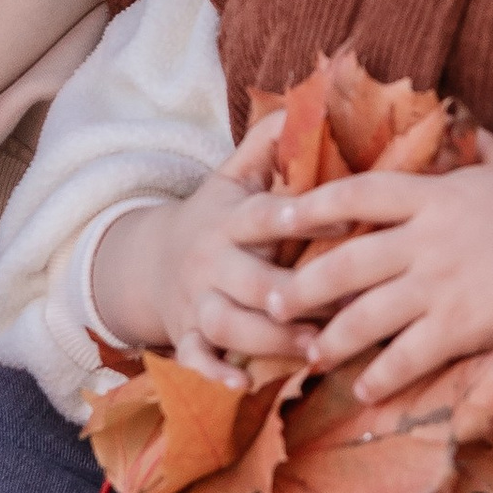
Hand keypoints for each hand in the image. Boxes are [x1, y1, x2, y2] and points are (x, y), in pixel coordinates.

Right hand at [90, 113, 314, 377]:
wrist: (150, 261)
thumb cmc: (214, 219)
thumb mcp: (230, 178)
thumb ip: (265, 145)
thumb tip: (303, 103)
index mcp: (229, 219)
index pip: (264, 216)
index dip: (301, 219)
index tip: (343, 223)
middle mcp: (210, 262)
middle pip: (246, 280)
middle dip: (288, 295)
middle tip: (337, 306)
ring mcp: (195, 302)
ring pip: (226, 325)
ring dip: (268, 340)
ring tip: (312, 349)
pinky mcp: (185, 336)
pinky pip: (193, 360)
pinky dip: (213, 376)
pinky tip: (241, 388)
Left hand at [269, 133, 492, 401]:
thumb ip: (476, 145)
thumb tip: (460, 115)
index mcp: (432, 196)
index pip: (355, 194)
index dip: (309, 206)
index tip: (273, 215)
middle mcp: (426, 239)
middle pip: (346, 262)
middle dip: (302, 285)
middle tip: (269, 301)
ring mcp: (441, 284)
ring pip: (367, 316)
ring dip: (332, 338)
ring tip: (308, 354)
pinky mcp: (461, 325)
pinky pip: (409, 356)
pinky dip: (382, 376)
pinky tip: (363, 391)